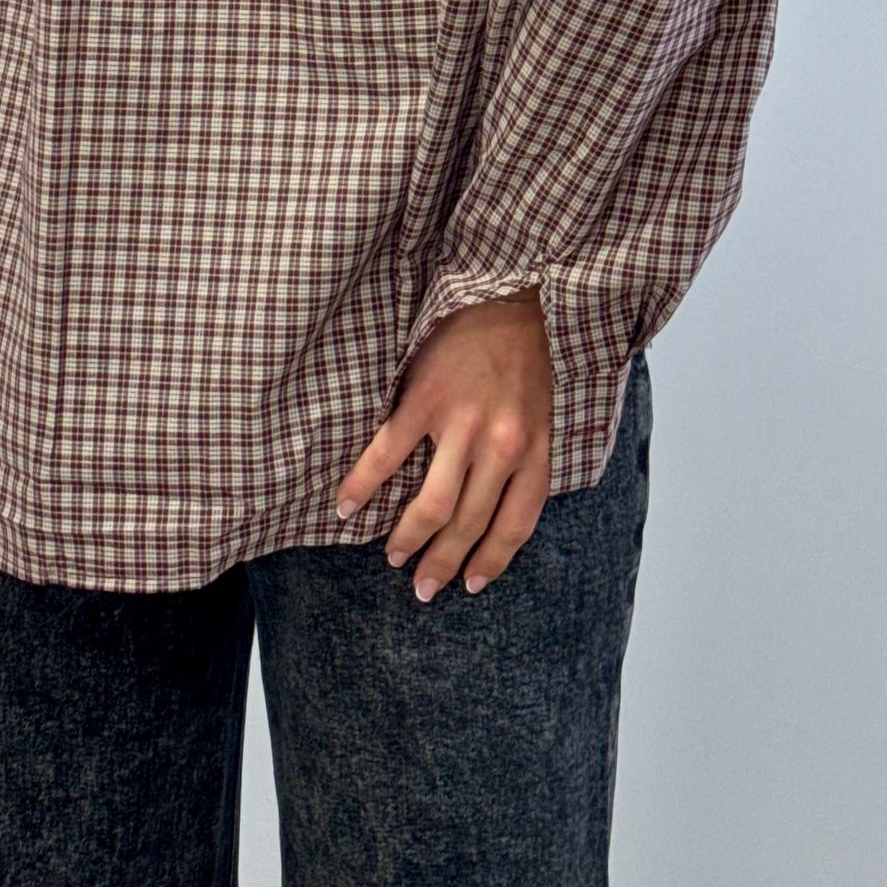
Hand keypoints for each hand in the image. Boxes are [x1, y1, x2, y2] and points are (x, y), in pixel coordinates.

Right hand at [334, 288, 553, 601]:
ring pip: (432, 505)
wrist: (504, 298)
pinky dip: (362, 485)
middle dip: (443, 564)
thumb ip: (523, 462)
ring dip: (408, 539)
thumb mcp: (541, 415)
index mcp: (533, 451)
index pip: (515, 525)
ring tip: (393, 557)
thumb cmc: (523, 360)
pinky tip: (346, 506)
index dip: (491, 561)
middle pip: (468, 524)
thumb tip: (493, 512)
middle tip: (422, 588)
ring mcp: (461, 425)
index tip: (471, 585)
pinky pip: (387, 455)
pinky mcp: (423, 402)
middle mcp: (501, 446)